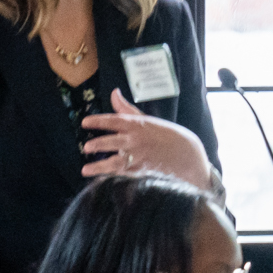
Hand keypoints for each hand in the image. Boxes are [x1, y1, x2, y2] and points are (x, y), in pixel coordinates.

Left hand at [83, 93, 214, 188]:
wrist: (188, 155)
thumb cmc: (167, 135)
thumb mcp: (148, 119)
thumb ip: (127, 109)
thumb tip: (114, 93)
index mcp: (137, 125)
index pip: (113, 120)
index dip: (97, 121)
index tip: (84, 122)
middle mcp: (136, 140)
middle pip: (111, 142)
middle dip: (97, 144)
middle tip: (86, 147)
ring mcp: (139, 157)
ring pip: (114, 162)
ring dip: (99, 166)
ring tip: (85, 170)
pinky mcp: (142, 171)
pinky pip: (122, 174)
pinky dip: (110, 177)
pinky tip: (100, 180)